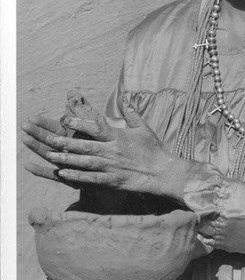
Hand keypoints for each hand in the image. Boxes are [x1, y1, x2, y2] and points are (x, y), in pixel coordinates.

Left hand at [22, 99, 186, 199]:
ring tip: (50, 155)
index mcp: (118, 136)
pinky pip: (91, 179)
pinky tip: (63, 173)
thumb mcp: (143, 127)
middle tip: (48, 138)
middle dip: (65, 142)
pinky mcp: (112, 181)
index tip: (64, 118)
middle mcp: (112, 151)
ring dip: (66, 159)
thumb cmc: (153, 149)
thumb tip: (125, 98)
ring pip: (85, 162)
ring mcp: (111, 167)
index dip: (79, 122)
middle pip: (85, 146)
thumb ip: (131, 113)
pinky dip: (76, 176)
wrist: (163, 173)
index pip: (95, 127)